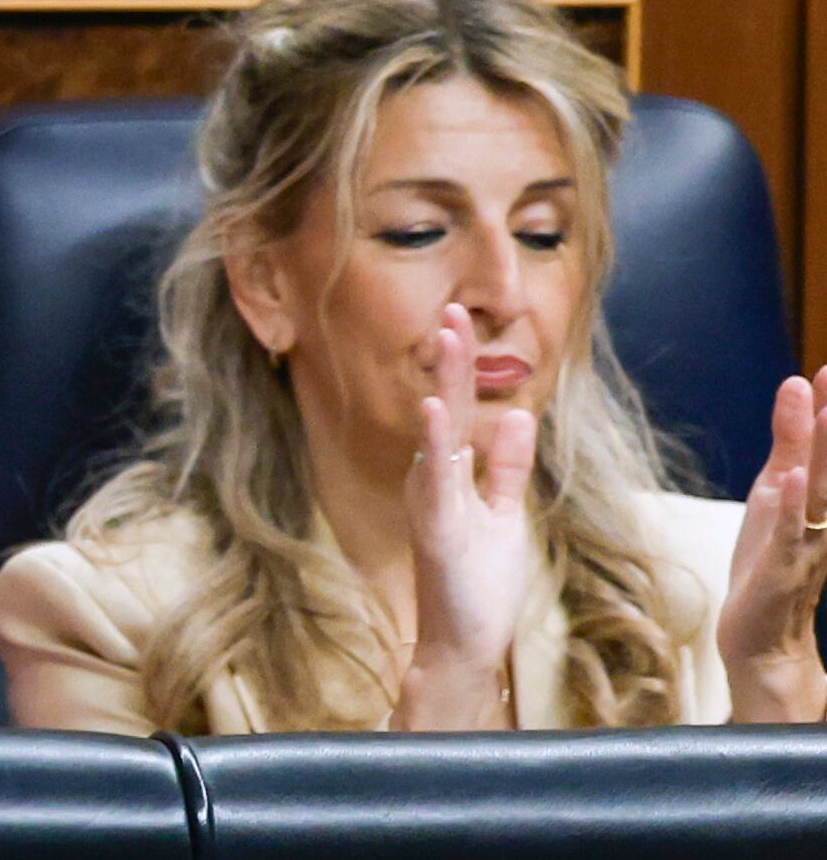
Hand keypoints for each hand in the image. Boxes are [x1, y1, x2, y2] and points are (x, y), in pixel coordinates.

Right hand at [393, 303, 537, 728]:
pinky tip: (435, 408)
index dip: (463, 366)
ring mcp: (431, 502)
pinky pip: (434, 478)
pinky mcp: (435, 528)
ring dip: (445, 384)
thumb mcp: (503, 515)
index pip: (459, 409)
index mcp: (451, 474)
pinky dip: (433, 441)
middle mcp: (435, 479)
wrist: (461, 643)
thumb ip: (508, 467)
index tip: (463, 319)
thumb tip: (522, 416)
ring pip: (438, 433)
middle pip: (447, 409)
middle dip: (452, 359)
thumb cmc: (478, 583)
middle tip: (452, 309)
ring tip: (448, 340)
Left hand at [717, 369, 826, 722]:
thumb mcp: (774, 497)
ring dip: (819, 451)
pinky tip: (791, 477)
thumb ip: (788, 450)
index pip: (825, 450)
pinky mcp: (782, 569)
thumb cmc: (769, 562)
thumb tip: (796, 393)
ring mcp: (805, 543)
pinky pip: (790, 534)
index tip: (826, 368)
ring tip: (822, 407)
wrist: (764, 641)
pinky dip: (791, 506)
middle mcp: (820, 519)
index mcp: (816, 501)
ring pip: (816, 493)